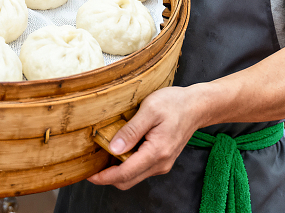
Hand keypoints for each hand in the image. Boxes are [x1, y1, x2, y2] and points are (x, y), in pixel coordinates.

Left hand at [88, 86, 205, 189]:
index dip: (104, 177)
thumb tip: (113, 149)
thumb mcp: (150, 109)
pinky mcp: (162, 160)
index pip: (125, 174)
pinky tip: (119, 150)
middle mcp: (160, 163)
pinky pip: (140, 169)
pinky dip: (126, 165)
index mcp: (156, 152)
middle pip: (127, 181)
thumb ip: (131, 130)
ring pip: (133, 176)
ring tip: (102, 155)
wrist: (196, 106)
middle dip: (107, 177)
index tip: (88, 174)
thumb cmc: (174, 104)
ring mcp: (162, 164)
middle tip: (91, 166)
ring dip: (116, 171)